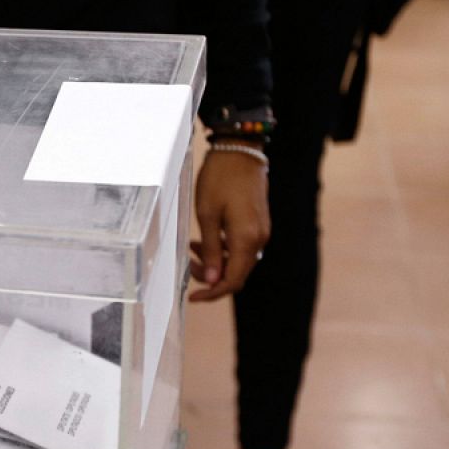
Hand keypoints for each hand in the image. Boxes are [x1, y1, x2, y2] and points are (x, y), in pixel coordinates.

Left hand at [188, 145, 269, 301]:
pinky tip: (205, 240)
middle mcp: (259, 239)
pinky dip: (224, 249)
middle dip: (211, 277)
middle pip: (237, 274)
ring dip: (216, 262)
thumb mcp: (207, 215)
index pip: (232, 280)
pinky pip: (242, 247)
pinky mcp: (258, 223)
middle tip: (188, 266)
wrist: (240, 151)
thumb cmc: (220, 179)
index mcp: (246, 239)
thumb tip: (212, 280)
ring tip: (192, 248)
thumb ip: (211, 250)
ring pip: (238, 261)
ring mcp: (261, 231)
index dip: (212, 293)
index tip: (193, 297)